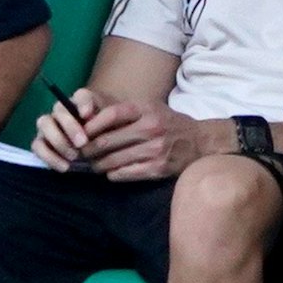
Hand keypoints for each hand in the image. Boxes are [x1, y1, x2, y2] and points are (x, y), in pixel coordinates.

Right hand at [32, 87, 125, 169]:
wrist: (100, 150)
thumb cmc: (106, 136)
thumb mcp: (113, 128)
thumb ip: (106, 119)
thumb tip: (88, 117)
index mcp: (82, 103)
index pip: (81, 96)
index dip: (83, 104)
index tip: (88, 116)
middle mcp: (62, 110)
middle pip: (59, 110)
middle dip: (70, 127)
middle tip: (82, 143)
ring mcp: (49, 125)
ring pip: (44, 124)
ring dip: (58, 141)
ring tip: (74, 157)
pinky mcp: (41, 142)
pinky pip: (37, 146)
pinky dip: (49, 156)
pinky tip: (65, 167)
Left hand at [84, 103, 212, 180]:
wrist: (201, 142)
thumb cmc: (169, 124)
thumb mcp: (151, 109)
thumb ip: (125, 113)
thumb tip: (90, 120)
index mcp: (146, 109)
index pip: (111, 114)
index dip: (92, 125)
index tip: (81, 132)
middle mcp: (151, 128)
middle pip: (108, 140)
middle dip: (89, 149)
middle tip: (81, 153)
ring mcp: (155, 150)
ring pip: (114, 160)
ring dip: (98, 164)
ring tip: (93, 165)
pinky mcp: (158, 168)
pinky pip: (126, 173)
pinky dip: (114, 174)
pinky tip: (111, 173)